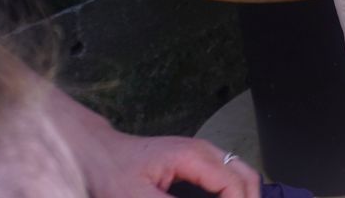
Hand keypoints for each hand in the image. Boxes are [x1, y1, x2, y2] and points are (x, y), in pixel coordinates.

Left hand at [77, 130, 261, 197]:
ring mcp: (202, 153)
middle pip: (247, 178)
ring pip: (242, 175)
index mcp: (194, 157)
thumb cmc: (112, 173)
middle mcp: (205, 151)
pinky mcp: (197, 161)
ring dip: (244, 197)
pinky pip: (229, 175)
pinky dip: (233, 193)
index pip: (235, 186)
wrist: (97, 153)